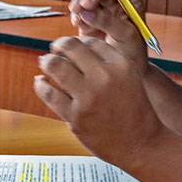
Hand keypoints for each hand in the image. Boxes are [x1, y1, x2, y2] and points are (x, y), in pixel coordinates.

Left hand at [34, 36, 163, 167]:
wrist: (140, 141)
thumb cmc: (134, 107)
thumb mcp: (130, 76)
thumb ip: (109, 61)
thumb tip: (78, 46)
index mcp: (122, 63)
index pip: (90, 41)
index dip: (77, 40)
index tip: (71, 45)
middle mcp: (106, 75)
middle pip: (71, 47)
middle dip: (59, 45)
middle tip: (55, 48)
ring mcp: (89, 96)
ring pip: (56, 66)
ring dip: (47, 61)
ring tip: (46, 62)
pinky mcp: (76, 116)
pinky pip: (49, 93)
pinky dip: (41, 85)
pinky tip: (41, 82)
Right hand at [69, 0, 148, 75]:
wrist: (123, 70)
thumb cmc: (131, 51)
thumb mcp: (125, 35)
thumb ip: (108, 21)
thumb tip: (87, 9)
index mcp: (132, 1)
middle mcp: (116, 2)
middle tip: (87, 4)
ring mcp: (101, 11)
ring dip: (81, 2)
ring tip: (78, 12)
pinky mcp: (88, 20)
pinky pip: (79, 10)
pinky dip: (76, 13)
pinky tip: (77, 21)